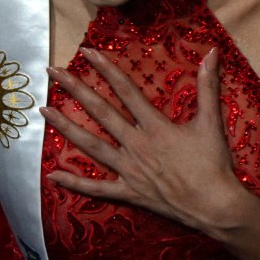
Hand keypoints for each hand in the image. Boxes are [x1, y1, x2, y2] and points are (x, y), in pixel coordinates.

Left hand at [40, 47, 250, 232]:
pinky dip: (74, 183)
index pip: (125, 89)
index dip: (106, 68)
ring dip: (65, 127)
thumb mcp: (211, 122)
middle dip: (75, 89)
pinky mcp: (128, 192)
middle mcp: (136, 144)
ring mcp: (128, 169)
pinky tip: (52, 176)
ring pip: (91, 145)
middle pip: (100, 111)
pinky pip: (96, 188)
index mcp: (154, 126)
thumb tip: (213, 53)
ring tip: (43, 111)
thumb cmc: (214, 165)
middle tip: (52, 73)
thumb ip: (208, 86)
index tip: (87, 52)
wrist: (216, 207)